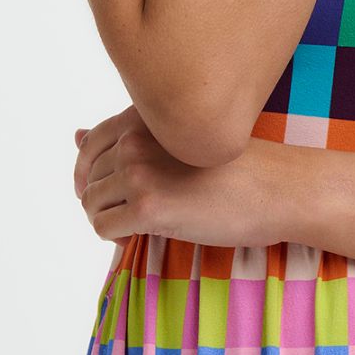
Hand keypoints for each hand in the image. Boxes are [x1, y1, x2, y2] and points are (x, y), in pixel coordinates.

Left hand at [72, 103, 290, 248]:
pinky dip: (117, 239)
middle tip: (138, 214)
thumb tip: (74, 135)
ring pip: (91, 204)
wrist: (279, 188)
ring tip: (143, 225)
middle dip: (105, 201)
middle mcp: (136, 138)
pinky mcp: (148, 207)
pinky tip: (145, 235)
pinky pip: (104, 228)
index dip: (90, 174)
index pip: (88, 144)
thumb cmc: (237, 166)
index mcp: (144, 115)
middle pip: (88, 178)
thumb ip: (126, 138)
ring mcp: (140, 172)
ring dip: (110, 219)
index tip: (111, 192)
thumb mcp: (178, 141)